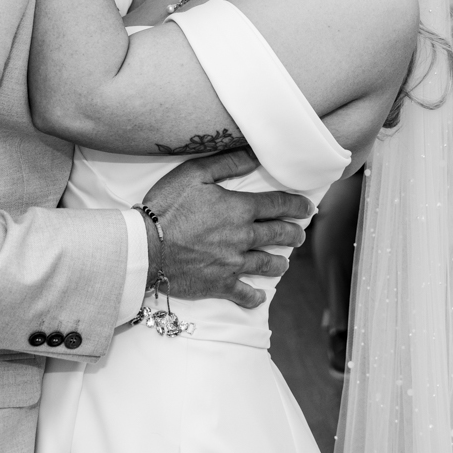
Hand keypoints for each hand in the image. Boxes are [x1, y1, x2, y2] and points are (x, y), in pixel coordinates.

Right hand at [142, 148, 311, 309]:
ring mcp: (232, 263)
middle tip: (298, 235)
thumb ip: (227, 163)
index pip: (278, 205)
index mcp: (239, 209)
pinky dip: (254, 296)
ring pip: (267, 265)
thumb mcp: (194, 174)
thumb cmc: (166, 206)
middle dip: (293, 235)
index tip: (307, 208)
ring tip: (284, 264)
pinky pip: (243, 293)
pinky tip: (259, 296)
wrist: (144, 246)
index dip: (297, 205)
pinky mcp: (219, 284)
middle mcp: (242, 237)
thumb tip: (255, 155)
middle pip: (279, 235)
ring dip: (279, 264)